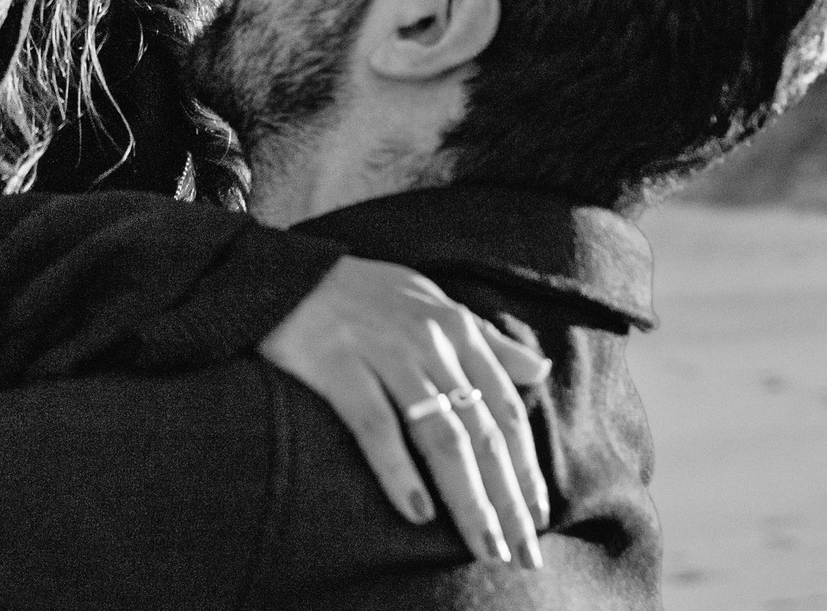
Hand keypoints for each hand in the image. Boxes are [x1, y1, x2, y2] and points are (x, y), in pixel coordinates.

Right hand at [261, 256, 553, 567]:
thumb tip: (539, 369)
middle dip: (506, 498)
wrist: (287, 274)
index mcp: (457, 328)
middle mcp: (429, 340)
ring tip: (484, 545)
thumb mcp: (433, 305)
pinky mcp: (338, 365)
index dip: (525, 467)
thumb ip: (486, 340)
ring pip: (440, 436)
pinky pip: (376, 425)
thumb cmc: (366, 295)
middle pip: (480, 431)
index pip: (505, 409)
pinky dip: (398, 470)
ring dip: (467, 497)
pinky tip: (418, 511)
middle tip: (521, 553)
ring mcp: (384, 352)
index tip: (538, 518)